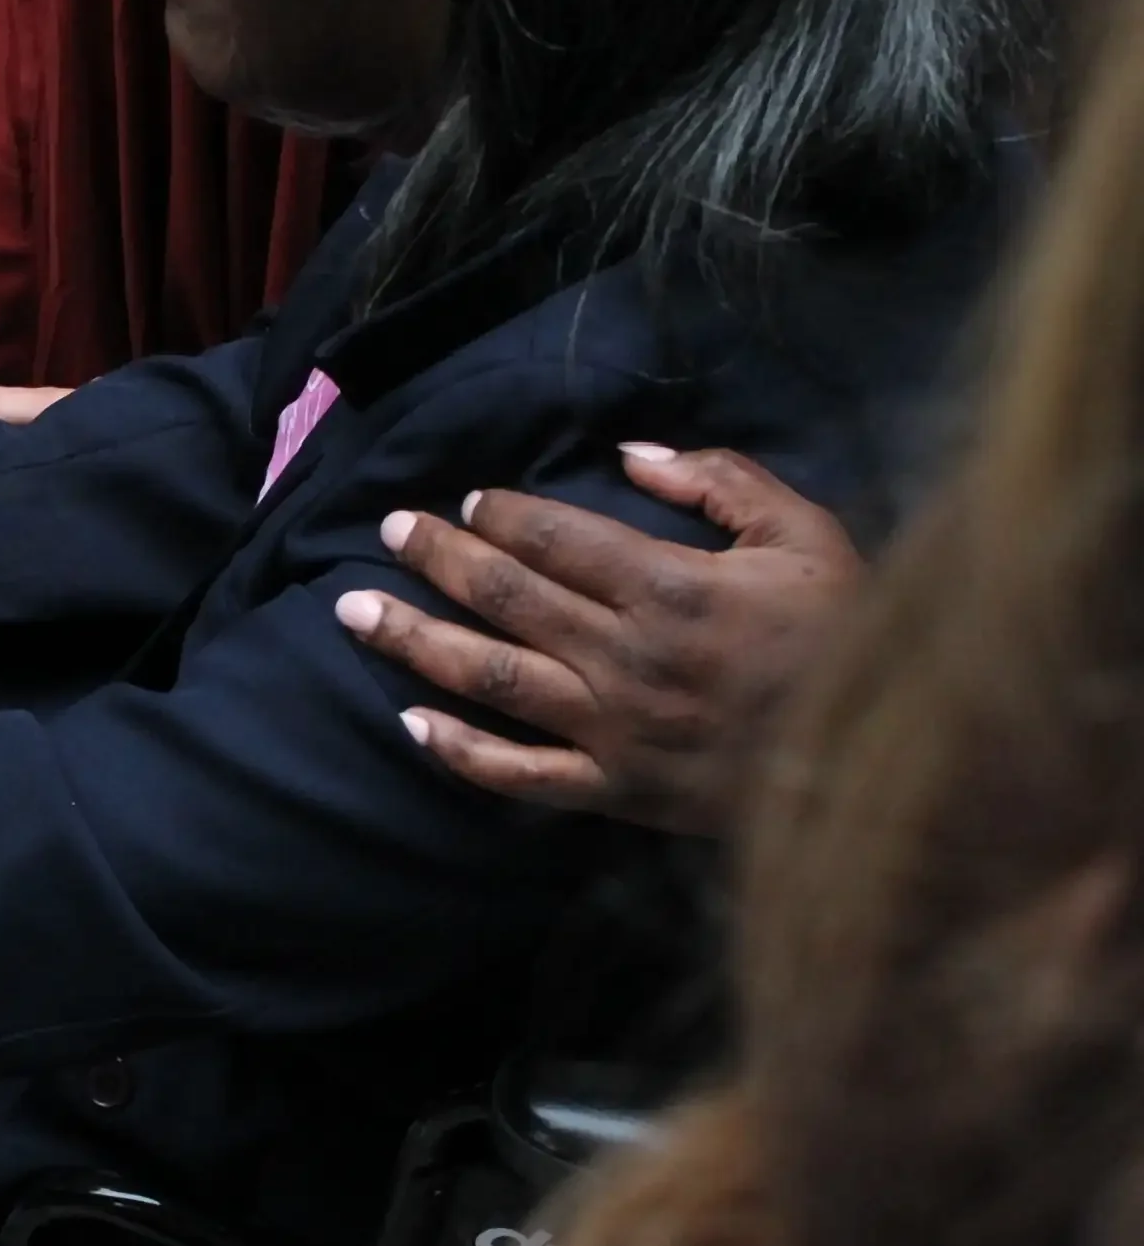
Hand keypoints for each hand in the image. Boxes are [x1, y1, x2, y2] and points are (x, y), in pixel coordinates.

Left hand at [333, 445, 863, 836]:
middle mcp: (627, 659)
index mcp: (672, 589)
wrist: (894, 767)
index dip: (501, 514)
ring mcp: (614, 732)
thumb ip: (721, 482)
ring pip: (490, 679)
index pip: (557, 539)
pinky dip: (459, 752)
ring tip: (351, 613)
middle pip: (506, 599)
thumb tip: (631, 453)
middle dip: (437, 559)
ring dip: (413, 641)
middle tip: (388, 531)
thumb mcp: (806, 536)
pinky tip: (409, 723)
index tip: (466, 500)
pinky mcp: (615, 793)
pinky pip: (521, 775)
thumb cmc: (849, 636)